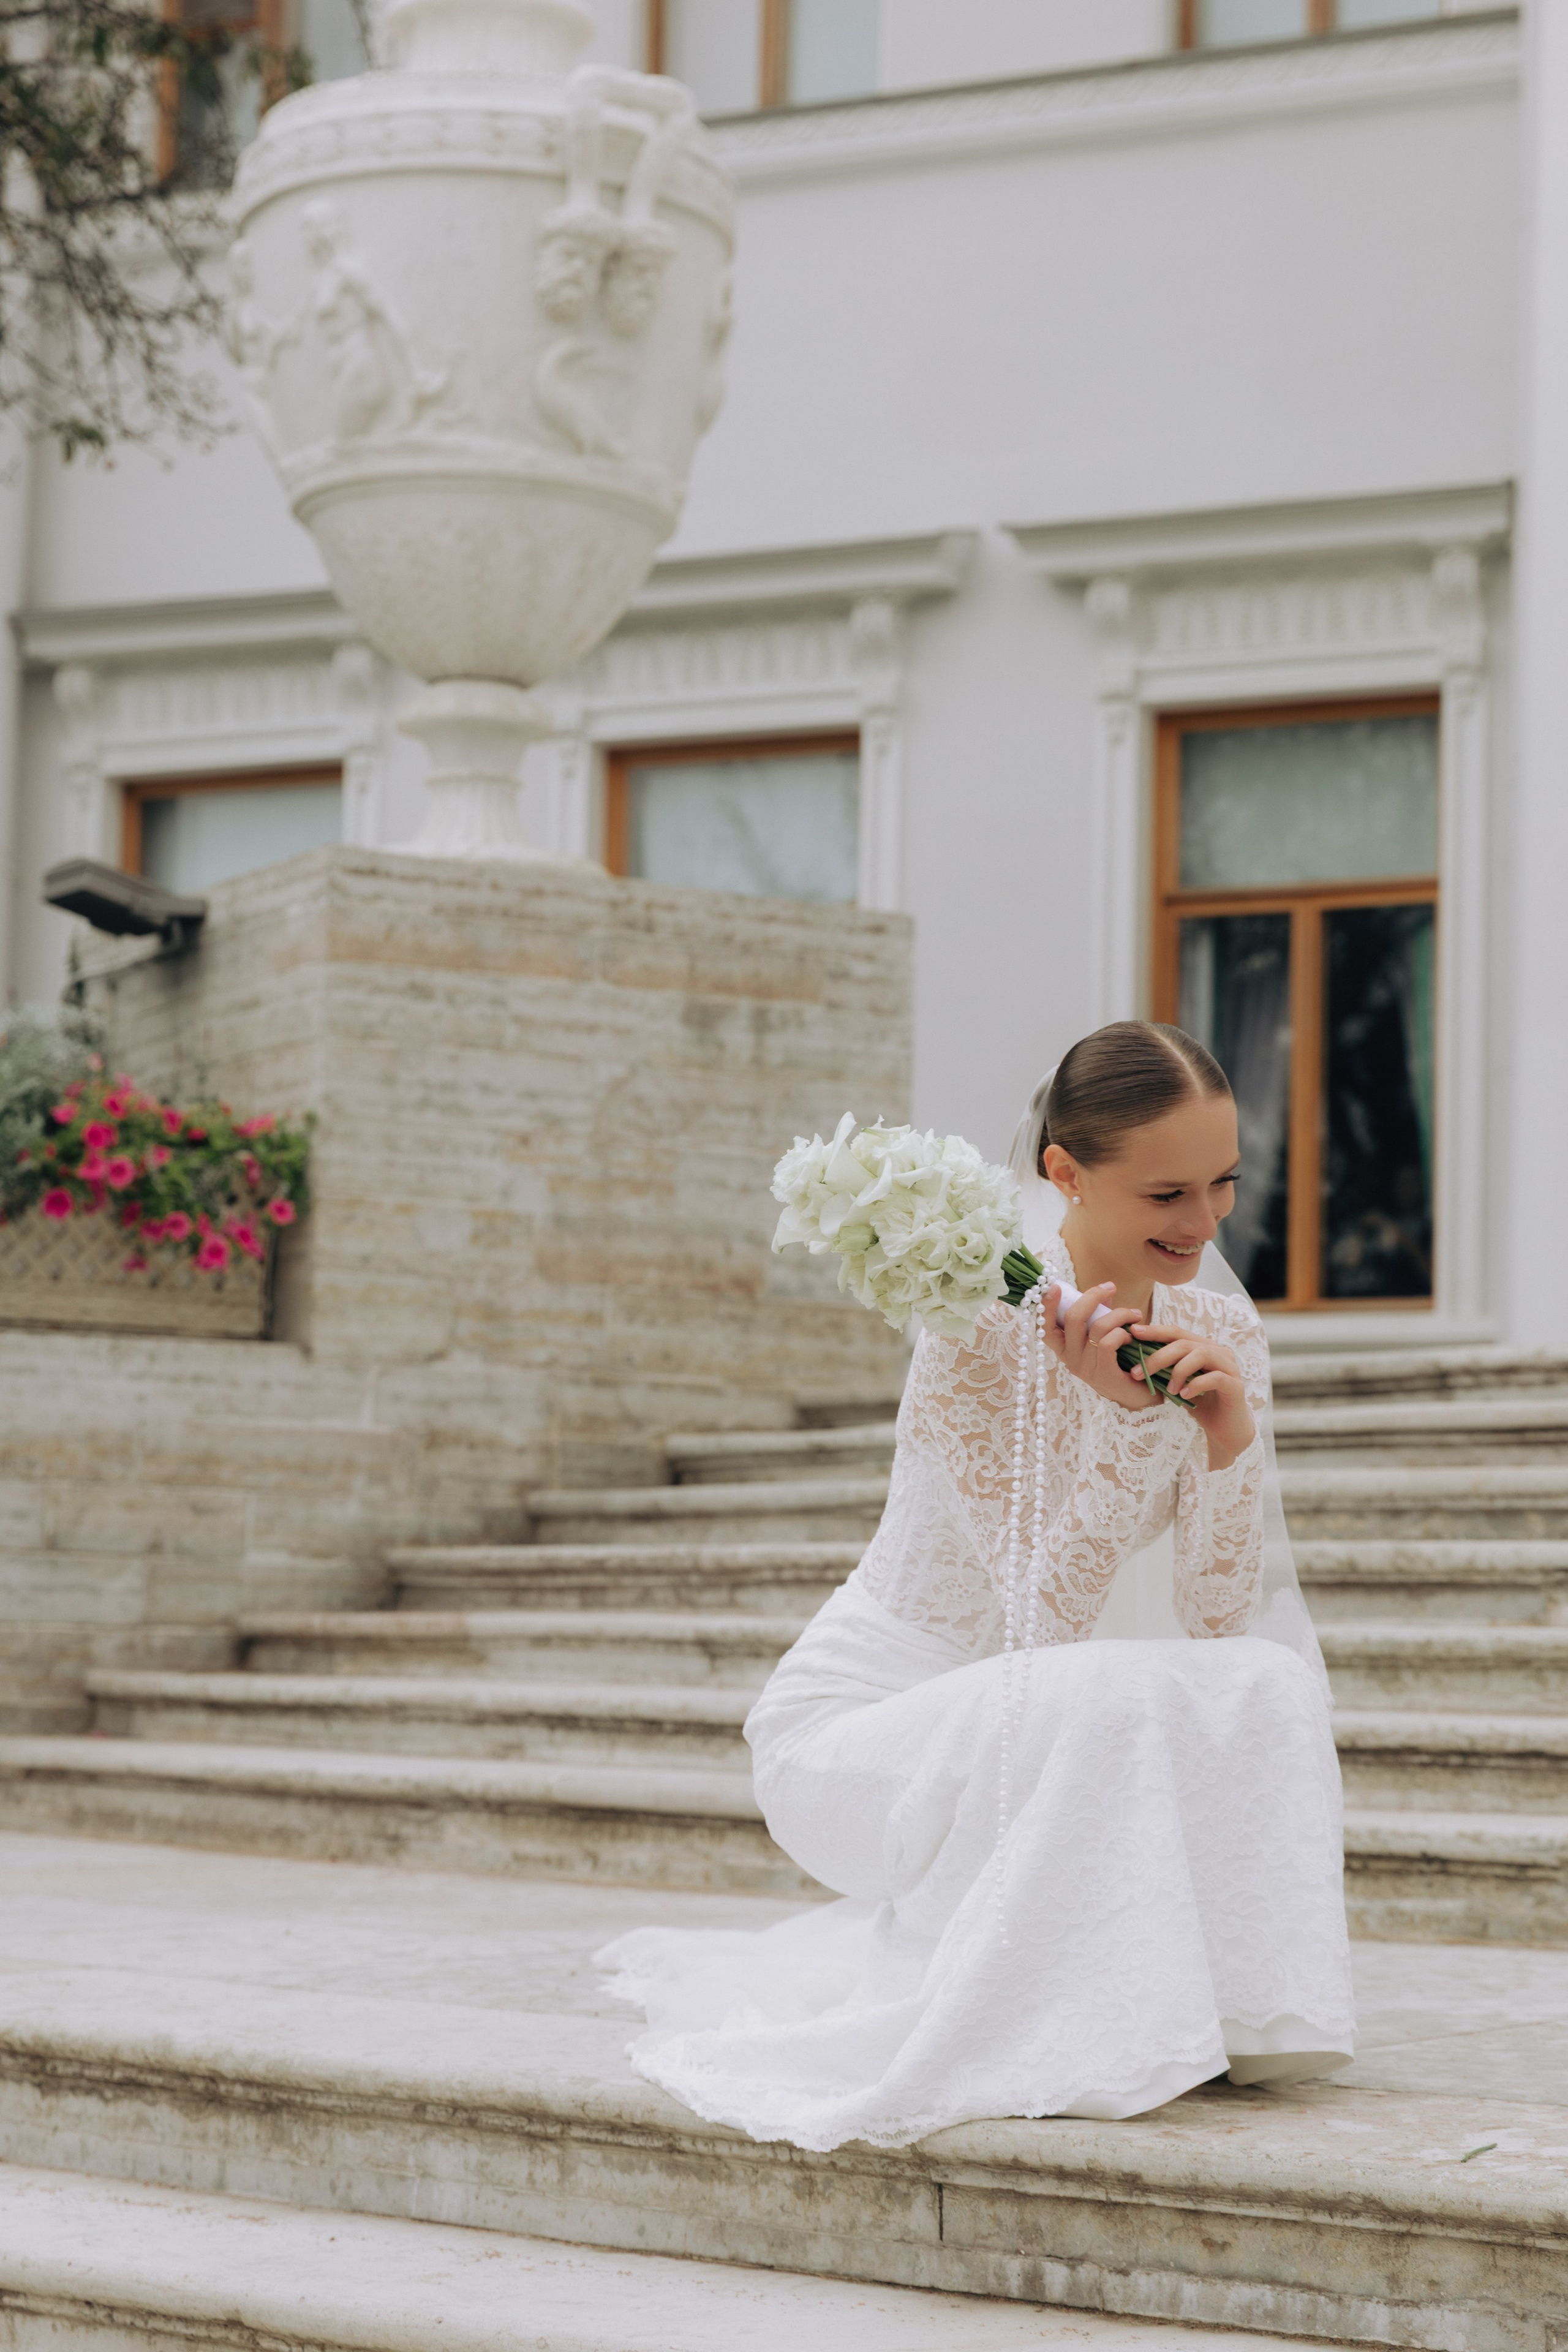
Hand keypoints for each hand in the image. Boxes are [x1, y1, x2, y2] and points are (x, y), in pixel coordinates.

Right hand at [1037, 1282, 1161, 1412]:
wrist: (1136, 1395)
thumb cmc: (1119, 1362)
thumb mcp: (1104, 1336)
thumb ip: (1101, 1315)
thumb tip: (1106, 1289)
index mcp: (1065, 1348)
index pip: (1045, 1327)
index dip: (1047, 1306)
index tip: (1055, 1286)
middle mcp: (1069, 1359)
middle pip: (1073, 1318)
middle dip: (1092, 1296)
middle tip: (1110, 1287)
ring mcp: (1084, 1368)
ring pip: (1097, 1328)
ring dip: (1119, 1314)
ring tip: (1134, 1314)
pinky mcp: (1102, 1374)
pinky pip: (1108, 1343)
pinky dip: (1122, 1333)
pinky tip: (1131, 1335)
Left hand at [1126, 1323, 1255, 1470]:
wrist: (1224, 1430)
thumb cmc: (1199, 1403)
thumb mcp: (1177, 1384)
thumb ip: (1164, 1370)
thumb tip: (1136, 1361)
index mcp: (1203, 1347)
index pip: (1177, 1333)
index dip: (1155, 1331)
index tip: (1133, 1332)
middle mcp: (1218, 1352)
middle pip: (1185, 1343)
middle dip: (1158, 1357)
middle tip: (1138, 1373)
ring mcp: (1229, 1367)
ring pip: (1202, 1354)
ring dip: (1179, 1371)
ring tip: (1168, 1390)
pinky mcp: (1236, 1385)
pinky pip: (1215, 1377)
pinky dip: (1196, 1385)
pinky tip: (1184, 1395)